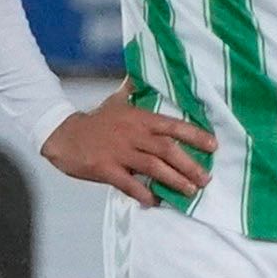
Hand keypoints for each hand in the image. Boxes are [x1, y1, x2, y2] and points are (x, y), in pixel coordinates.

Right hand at [43, 87, 215, 206]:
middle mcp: (133, 134)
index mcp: (139, 118)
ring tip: (189, 191)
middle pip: (167, 149)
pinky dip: (143, 193)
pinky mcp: (106, 168)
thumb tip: (140, 76)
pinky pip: (129, 183)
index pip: (173, 126)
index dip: (195, 135)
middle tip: (206, 179)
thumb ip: (133, 91)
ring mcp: (120, 152)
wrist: (62, 134)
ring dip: (174, 180)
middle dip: (190, 164)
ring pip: (153, 167)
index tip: (213, 145)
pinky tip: (155, 201)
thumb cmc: (94, 121)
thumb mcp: (116, 102)